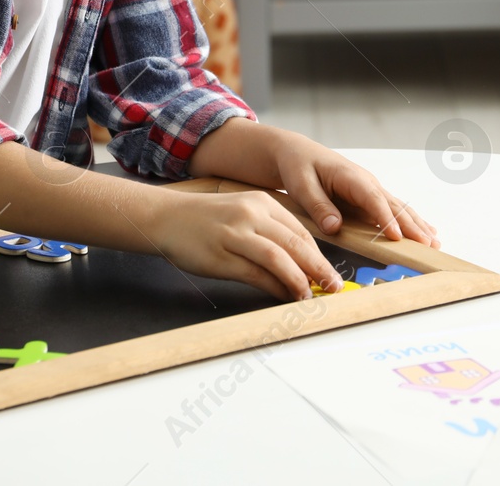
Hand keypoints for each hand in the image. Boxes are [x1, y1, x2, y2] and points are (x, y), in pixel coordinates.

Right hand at [147, 188, 345, 301]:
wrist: (166, 217)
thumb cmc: (205, 219)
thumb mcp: (242, 213)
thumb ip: (269, 232)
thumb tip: (299, 262)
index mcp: (262, 202)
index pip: (300, 231)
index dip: (319, 255)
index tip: (330, 272)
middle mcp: (252, 215)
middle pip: (296, 245)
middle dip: (319, 269)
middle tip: (333, 286)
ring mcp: (235, 234)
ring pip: (279, 259)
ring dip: (299, 281)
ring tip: (309, 296)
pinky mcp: (221, 256)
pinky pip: (256, 274)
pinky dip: (274, 288)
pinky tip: (283, 296)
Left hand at [274, 135, 439, 248]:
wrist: (297, 153)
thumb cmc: (298, 165)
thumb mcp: (301, 185)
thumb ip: (318, 206)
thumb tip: (335, 226)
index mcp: (351, 177)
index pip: (373, 199)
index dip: (386, 218)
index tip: (397, 237)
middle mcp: (366, 183)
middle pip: (394, 206)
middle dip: (412, 226)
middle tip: (428, 245)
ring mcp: (370, 190)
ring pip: (399, 209)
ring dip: (417, 225)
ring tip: (434, 243)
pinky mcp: (368, 199)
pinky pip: (392, 211)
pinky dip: (411, 222)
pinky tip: (426, 232)